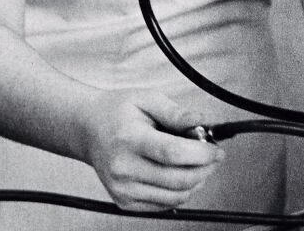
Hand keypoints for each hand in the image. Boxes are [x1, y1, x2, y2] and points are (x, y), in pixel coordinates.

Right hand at [83, 90, 224, 210]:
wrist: (87, 129)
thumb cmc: (117, 111)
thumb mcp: (146, 99)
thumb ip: (177, 113)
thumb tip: (205, 121)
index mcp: (129, 139)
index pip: (173, 154)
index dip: (201, 154)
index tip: (217, 149)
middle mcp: (124, 169)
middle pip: (178, 179)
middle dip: (205, 168)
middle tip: (212, 155)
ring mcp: (123, 190)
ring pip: (176, 197)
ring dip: (197, 182)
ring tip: (198, 163)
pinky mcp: (125, 202)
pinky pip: (165, 205)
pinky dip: (180, 192)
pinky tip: (180, 173)